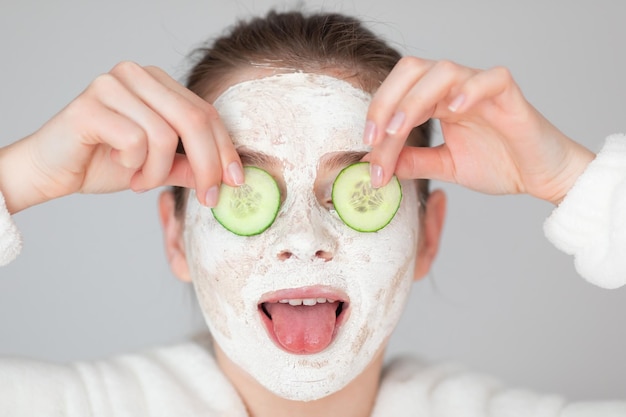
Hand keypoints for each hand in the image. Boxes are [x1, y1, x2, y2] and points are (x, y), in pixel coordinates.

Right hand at [0, 61, 241, 213]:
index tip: (236, 182)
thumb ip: (191, 165)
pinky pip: (136, 141)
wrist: (52, 172)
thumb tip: (231, 177)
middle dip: (208, 165)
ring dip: (159, 172)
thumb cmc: (104, 163)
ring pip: (165, 135)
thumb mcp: (160, 166)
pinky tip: (121, 167)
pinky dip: (135, 165)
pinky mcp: (90, 105)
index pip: (206, 112)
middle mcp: (136, 74)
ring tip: (141, 181)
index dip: (226, 149)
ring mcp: (112, 84)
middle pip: (193, 119)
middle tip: (207, 197)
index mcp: (157, 82)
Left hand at [365, 57, 593, 204]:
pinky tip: (454, 109)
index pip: (398, 92)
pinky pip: (490, 79)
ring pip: (443, 71)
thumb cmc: (498, 164)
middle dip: (385, 101)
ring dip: (415, 99)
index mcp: (436, 101)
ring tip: (400, 128)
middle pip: (412, 70)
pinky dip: (471, 89)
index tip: (367, 146)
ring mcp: (481, 88)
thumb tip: (374, 163)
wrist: (540, 176)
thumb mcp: (445, 166)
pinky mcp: (509, 94)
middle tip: (375, 136)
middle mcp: (455, 89)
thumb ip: (413, 161)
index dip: (377, 112)